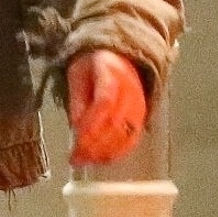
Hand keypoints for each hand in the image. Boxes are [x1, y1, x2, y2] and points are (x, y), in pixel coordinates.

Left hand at [68, 50, 150, 167]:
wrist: (120, 55)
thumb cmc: (93, 65)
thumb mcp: (77, 74)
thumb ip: (77, 100)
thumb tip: (76, 130)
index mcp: (111, 72)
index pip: (105, 102)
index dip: (91, 125)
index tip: (76, 142)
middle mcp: (130, 89)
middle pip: (115, 121)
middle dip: (95, 144)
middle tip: (76, 158)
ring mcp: (138, 103)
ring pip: (126, 133)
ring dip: (105, 151)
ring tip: (86, 161)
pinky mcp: (141, 114)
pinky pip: (133, 137)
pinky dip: (118, 151)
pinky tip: (102, 159)